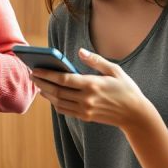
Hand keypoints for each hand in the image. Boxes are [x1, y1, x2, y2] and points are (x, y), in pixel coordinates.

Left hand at [31, 47, 149, 128]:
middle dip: (42, 83)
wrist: (135, 115)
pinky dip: (55, 103)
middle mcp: (86, 99)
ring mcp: (85, 110)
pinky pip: (65, 110)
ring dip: (46, 93)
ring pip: (58, 102)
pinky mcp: (85, 117)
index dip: (47, 74)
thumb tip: (80, 51)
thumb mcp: (115, 70)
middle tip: (32, 75)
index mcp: (92, 85)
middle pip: (57, 91)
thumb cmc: (126, 89)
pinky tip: (51, 95)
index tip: (36, 69)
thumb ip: (96, 60)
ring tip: (39, 84)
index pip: (64, 79)